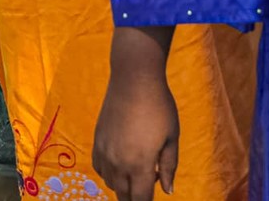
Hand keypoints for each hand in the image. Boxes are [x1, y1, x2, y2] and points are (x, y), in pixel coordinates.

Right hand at [95, 44, 179, 197]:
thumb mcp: (171, 137)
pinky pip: (100, 169)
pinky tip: (122, 163)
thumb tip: (167, 190)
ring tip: (139, 171)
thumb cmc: (159, 106)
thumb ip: (168, 166)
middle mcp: (118, 164)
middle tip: (147, 187)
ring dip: (124, 185)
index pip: (140, 199)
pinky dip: (110, 173)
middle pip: (124, 195)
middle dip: (135, 197)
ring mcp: (105, 154)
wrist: (133, 80)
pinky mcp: (96, 142)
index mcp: (140, 164)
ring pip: (111, 184)